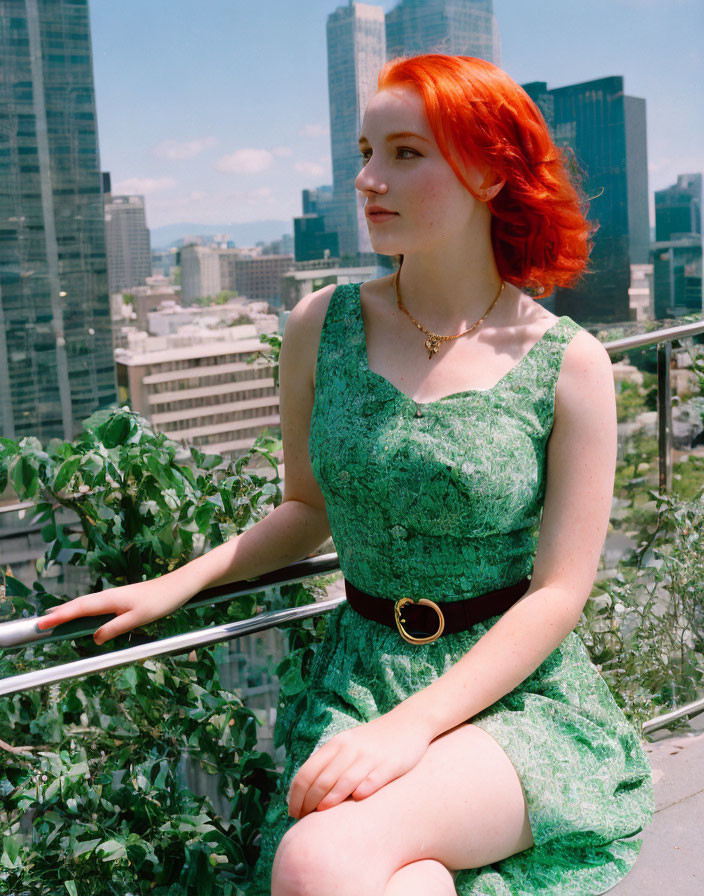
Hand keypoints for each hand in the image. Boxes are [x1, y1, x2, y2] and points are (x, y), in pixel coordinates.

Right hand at [34, 574, 194, 645]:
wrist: (179, 585)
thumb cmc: (161, 600)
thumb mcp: (138, 618)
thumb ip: (115, 628)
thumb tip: (94, 638)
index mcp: (109, 599)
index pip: (78, 609)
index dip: (59, 616)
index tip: (41, 623)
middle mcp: (109, 596)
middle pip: (78, 605)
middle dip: (58, 614)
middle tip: (39, 624)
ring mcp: (115, 597)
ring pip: (86, 605)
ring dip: (69, 612)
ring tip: (53, 619)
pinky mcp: (121, 600)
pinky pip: (96, 606)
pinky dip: (83, 611)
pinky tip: (82, 616)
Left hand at [286, 711, 432, 819]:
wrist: (408, 723)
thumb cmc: (372, 742)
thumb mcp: (347, 746)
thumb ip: (329, 765)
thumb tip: (305, 796)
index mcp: (335, 745)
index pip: (306, 773)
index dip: (296, 796)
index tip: (293, 813)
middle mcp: (349, 749)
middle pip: (322, 780)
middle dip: (309, 803)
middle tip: (304, 820)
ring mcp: (370, 756)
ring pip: (344, 781)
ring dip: (331, 800)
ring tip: (321, 814)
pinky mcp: (390, 763)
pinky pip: (373, 779)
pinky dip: (364, 789)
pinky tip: (357, 800)